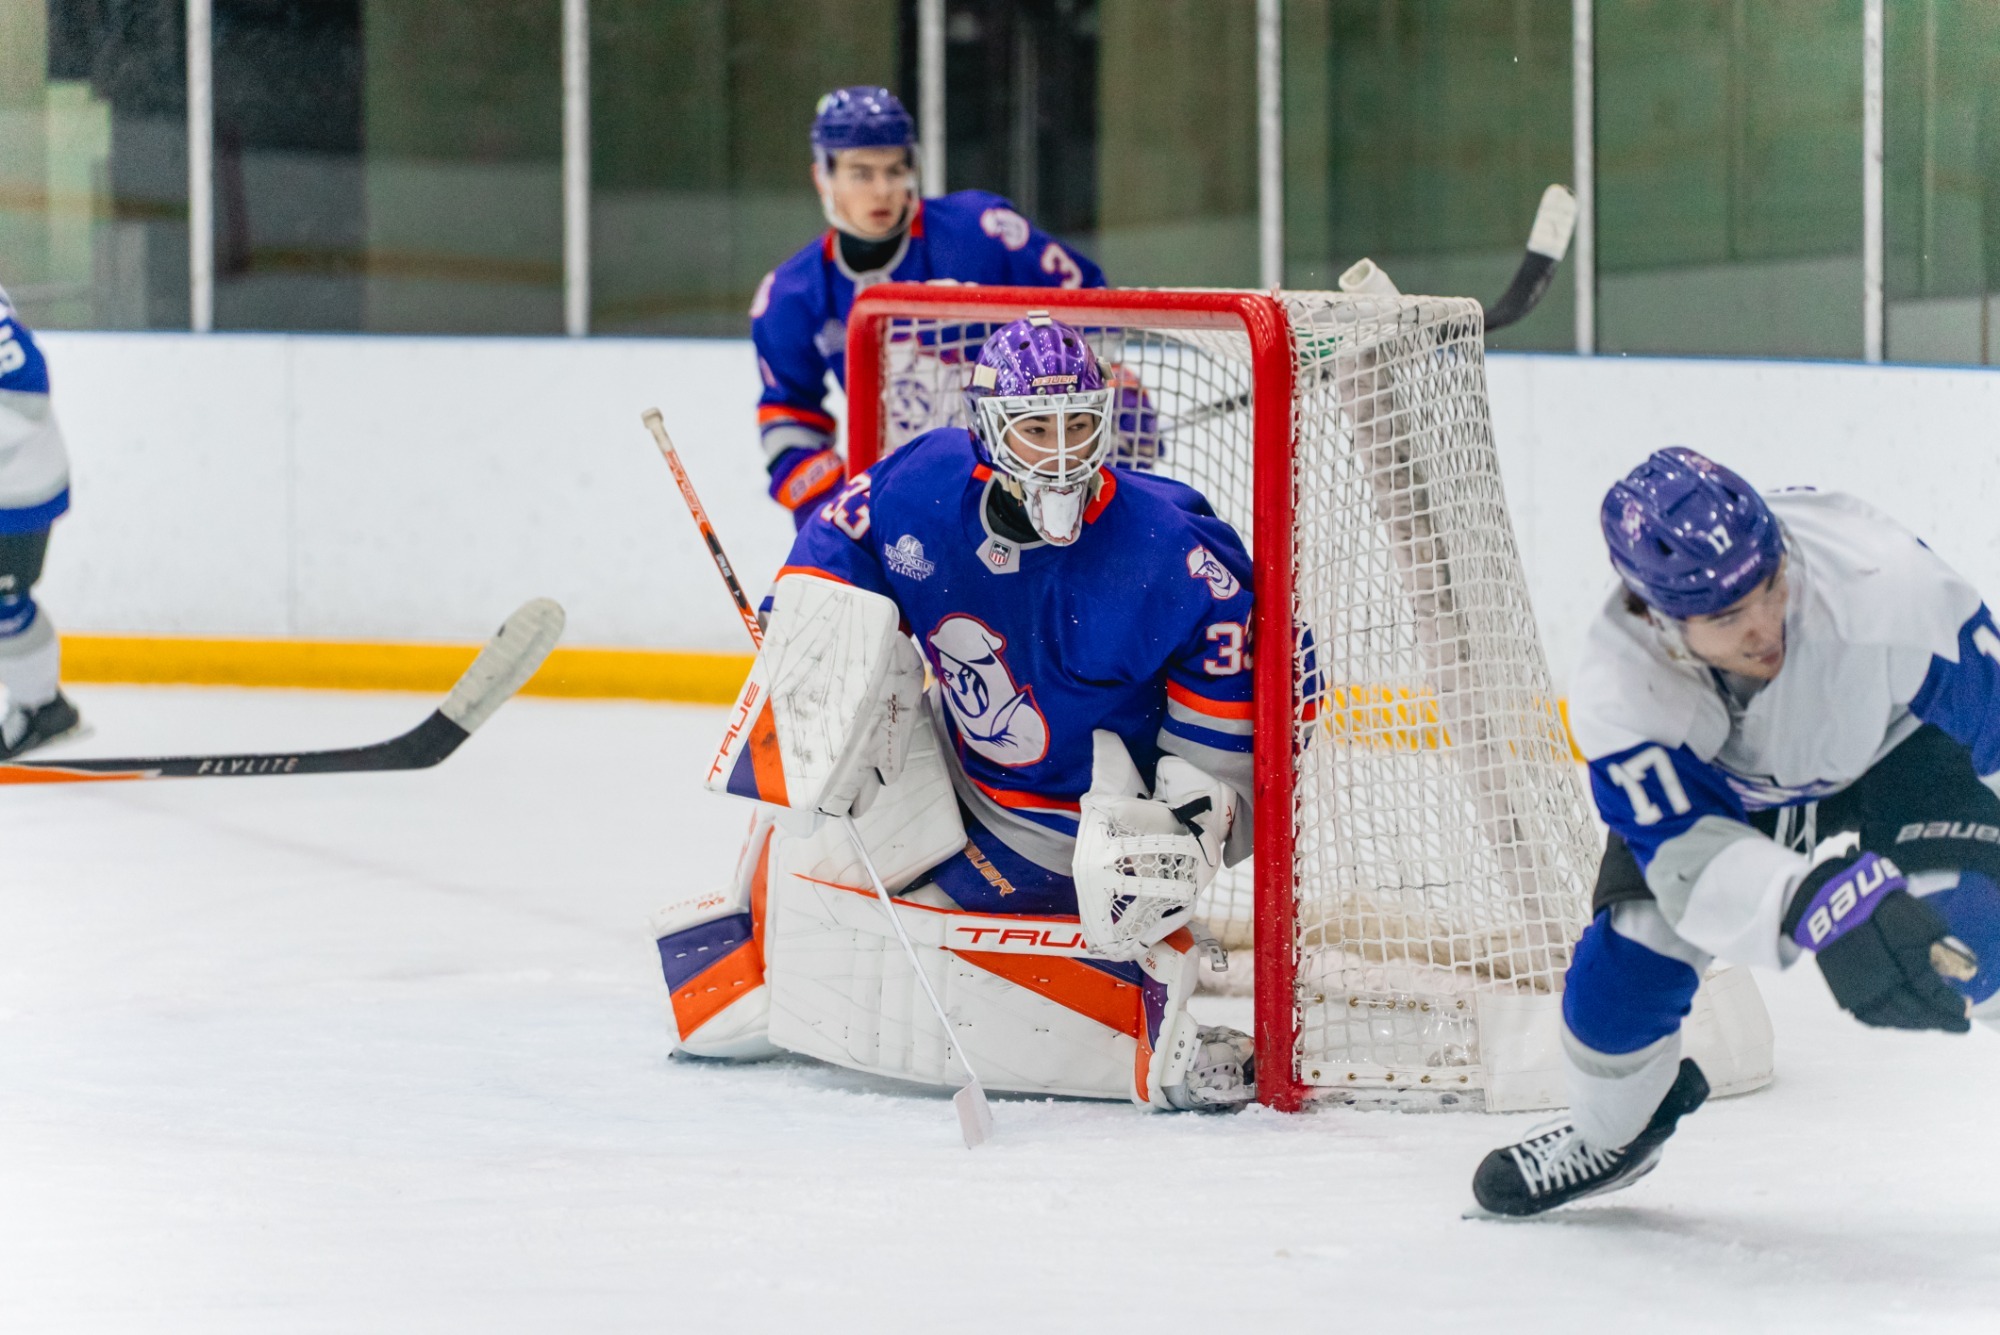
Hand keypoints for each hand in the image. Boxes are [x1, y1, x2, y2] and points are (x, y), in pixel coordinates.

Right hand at [1785, 852, 1970, 1032]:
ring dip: (1915, 1024)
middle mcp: (1877, 985)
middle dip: (1939, 1020)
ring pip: (1892, 1019)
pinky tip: (1900, 1020)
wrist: (1832, 904)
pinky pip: (1868, 1018)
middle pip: (1914, 1013)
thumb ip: (1939, 950)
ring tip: (1932, 1022)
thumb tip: (1958, 972)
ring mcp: (1857, 991)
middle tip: (1957, 1025)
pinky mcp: (1842, 991)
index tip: (1966, 1012)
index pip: (1931, 996)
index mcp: (1897, 966)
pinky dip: (1888, 1023)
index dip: (1951, 1007)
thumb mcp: (1918, 922)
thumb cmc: (1878, 908)